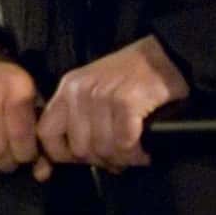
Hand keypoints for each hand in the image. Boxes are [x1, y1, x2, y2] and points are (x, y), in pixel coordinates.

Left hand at [37, 35, 190, 171]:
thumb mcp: (95, 90)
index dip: (63, 154)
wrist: (169, 54)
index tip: (85, 159)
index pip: (46, 134)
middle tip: (120, 157)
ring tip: (135, 153)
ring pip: (103, 149)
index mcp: (68, 89)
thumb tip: (74, 159)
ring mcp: (102, 95)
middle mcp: (79, 91)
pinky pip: (125, 144)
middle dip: (101, 159)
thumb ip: (80, 120)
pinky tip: (144, 149)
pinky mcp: (126, 101)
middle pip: (79, 149)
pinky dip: (137, 153)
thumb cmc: (134, 76)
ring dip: (123, 158)